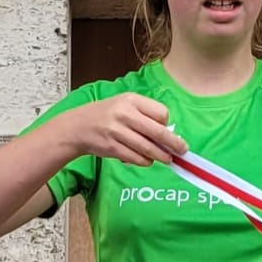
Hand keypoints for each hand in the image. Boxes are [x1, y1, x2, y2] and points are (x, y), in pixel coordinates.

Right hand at [67, 93, 187, 167]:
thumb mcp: (124, 104)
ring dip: (161, 156)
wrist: (79, 126)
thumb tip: (168, 132)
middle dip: (173, 144)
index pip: (160, 112)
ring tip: (168, 159)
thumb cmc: (107, 115)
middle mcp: (125, 114)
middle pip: (158, 132)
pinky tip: (147, 161)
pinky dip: (145, 161)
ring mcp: (118, 132)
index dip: (166, 123)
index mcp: (131, 100)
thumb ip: (144, 114)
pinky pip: (135, 157)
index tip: (166, 129)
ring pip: (148, 148)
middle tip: (182, 150)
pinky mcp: (112, 148)